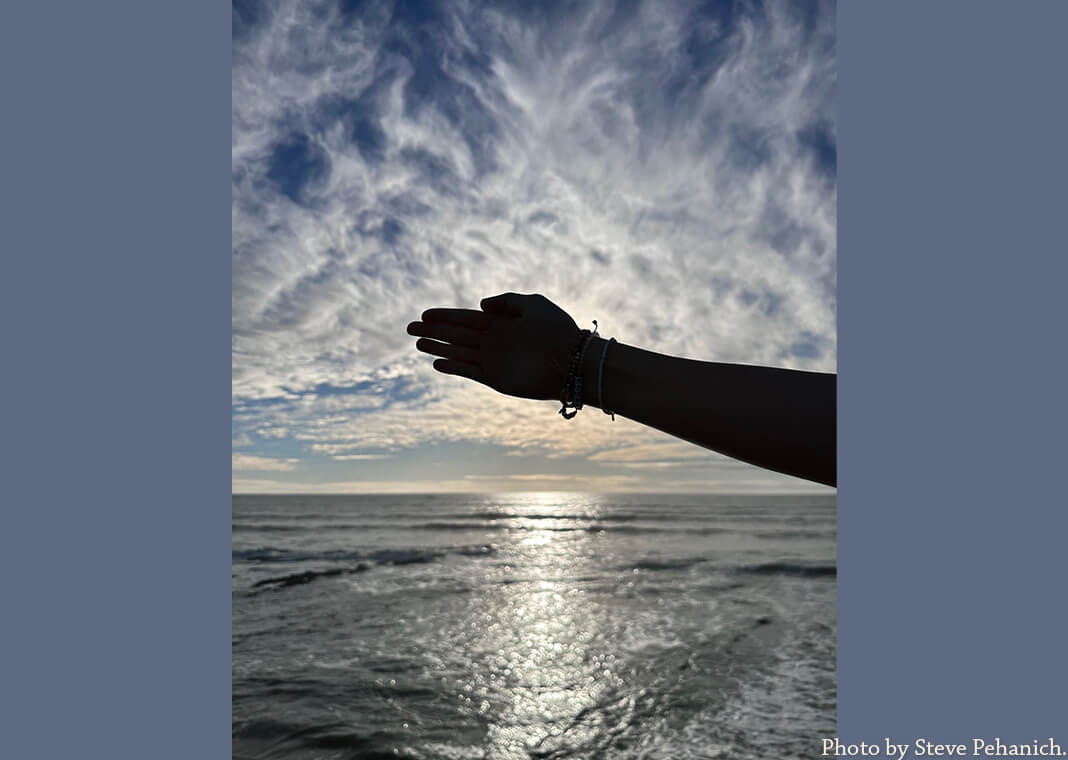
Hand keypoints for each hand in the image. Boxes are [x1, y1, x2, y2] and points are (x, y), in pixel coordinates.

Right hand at [406, 292, 581, 400]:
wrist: (573, 361)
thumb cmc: (557, 330)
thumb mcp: (534, 304)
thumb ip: (507, 301)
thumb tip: (481, 306)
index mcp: (501, 323)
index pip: (466, 319)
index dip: (445, 317)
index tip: (425, 315)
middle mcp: (493, 341)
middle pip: (456, 335)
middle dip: (433, 332)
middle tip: (409, 329)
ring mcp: (493, 360)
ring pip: (458, 353)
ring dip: (438, 349)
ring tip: (417, 344)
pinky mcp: (496, 379)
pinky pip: (469, 372)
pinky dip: (454, 367)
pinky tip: (437, 363)